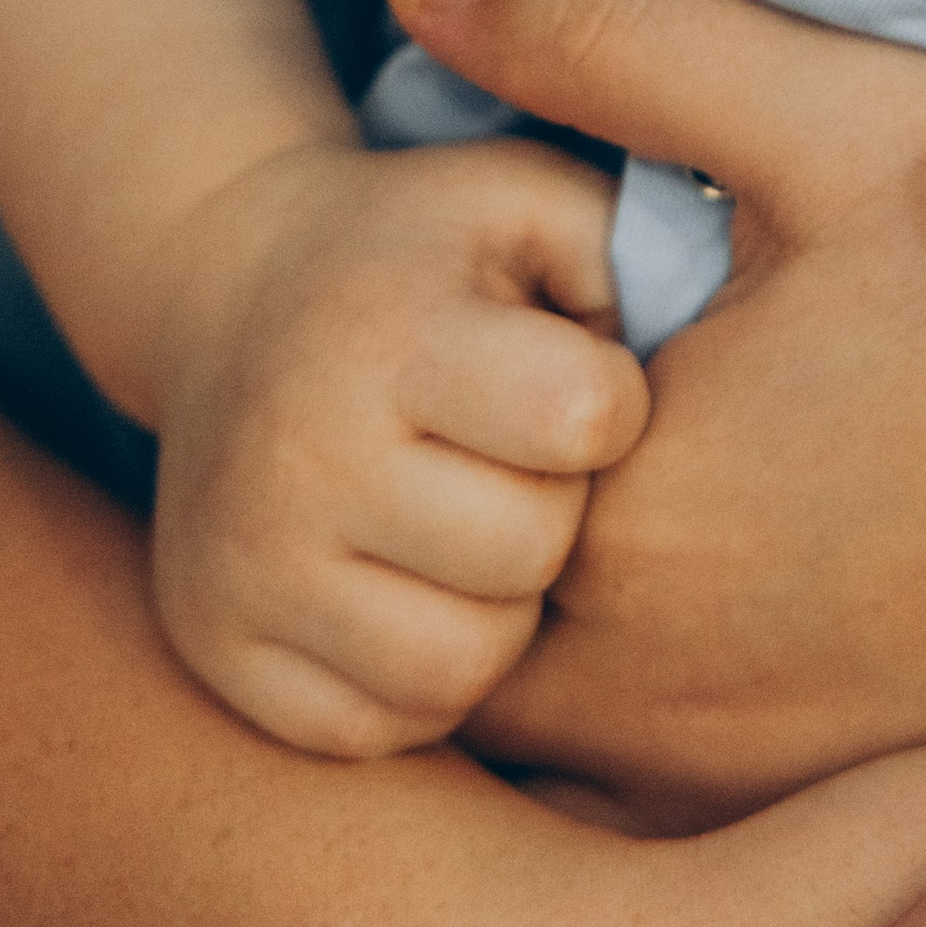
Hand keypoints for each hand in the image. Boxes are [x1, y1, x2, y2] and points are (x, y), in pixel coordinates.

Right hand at [143, 132, 646, 756]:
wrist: (230, 294)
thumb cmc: (426, 252)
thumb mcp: (528, 198)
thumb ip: (631, 250)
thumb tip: (706, 359)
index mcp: (388, 333)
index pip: (579, 419)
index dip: (612, 401)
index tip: (577, 374)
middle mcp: (299, 457)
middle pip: (526, 554)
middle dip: (556, 509)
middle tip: (519, 461)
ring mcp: (246, 568)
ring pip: (456, 670)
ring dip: (499, 611)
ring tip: (475, 528)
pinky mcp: (219, 651)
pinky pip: (378, 728)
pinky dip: (422, 679)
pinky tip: (419, 589)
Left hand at [379, 0, 925, 827]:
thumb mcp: (832, 111)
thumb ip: (606, 31)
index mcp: (622, 527)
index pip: (386, 490)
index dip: (425, 383)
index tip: (527, 295)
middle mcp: (664, 697)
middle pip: (451, 614)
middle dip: (474, 500)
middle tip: (599, 370)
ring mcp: (765, 774)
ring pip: (560, 710)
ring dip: (579, 600)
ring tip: (703, 453)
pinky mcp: (863, 804)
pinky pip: (680, 773)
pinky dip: (686, 673)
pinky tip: (799, 548)